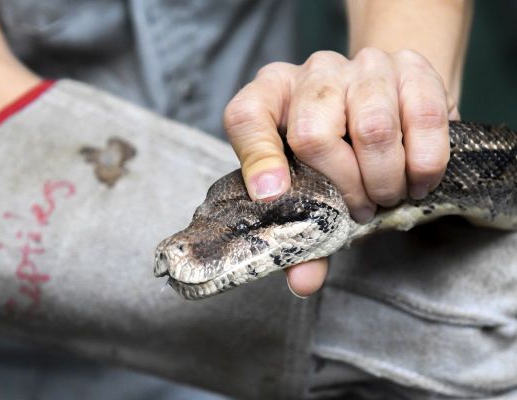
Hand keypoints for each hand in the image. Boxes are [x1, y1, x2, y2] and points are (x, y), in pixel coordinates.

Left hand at [223, 48, 458, 296]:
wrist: (389, 102)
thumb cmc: (339, 151)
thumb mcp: (311, 183)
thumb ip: (302, 232)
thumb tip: (303, 283)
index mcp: (270, 96)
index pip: (248, 118)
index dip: (258, 158)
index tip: (271, 196)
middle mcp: (311, 74)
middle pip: (312, 131)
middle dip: (341, 186)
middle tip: (359, 210)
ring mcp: (360, 65)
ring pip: (371, 125)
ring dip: (383, 178)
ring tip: (388, 195)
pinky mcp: (410, 65)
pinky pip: (422, 115)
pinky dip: (423, 162)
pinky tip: (418, 180)